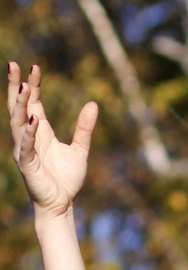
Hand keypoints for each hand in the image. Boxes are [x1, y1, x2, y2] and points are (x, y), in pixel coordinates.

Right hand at [8, 62, 97, 219]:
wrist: (62, 204)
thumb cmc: (67, 179)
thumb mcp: (80, 149)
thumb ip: (85, 128)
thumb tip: (93, 104)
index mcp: (40, 131)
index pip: (32, 102)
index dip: (32, 85)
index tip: (34, 67)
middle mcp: (28, 137)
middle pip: (17, 106)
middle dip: (14, 86)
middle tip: (13, 64)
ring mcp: (25, 149)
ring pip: (17, 121)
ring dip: (19, 104)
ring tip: (21, 86)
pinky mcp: (27, 164)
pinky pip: (25, 145)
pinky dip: (28, 132)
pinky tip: (32, 118)